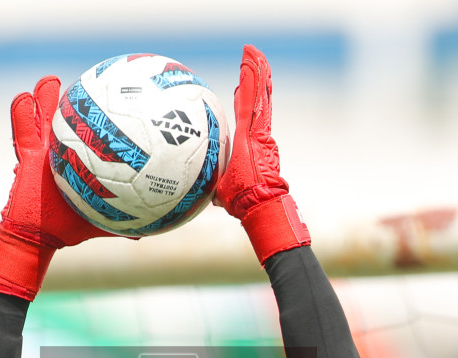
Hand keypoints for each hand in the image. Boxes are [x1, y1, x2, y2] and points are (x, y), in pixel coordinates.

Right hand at [0, 75, 113, 299]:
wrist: (41, 237)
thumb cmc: (71, 227)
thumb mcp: (104, 220)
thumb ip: (128, 219)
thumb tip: (161, 222)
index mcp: (82, 161)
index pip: (96, 135)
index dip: (104, 117)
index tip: (118, 96)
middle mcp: (63, 152)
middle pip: (70, 120)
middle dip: (75, 101)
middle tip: (88, 81)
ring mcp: (42, 152)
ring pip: (43, 118)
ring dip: (44, 98)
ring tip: (50, 82)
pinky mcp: (25, 157)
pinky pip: (22, 133)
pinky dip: (20, 115)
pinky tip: (23, 99)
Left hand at [214, 45, 310, 263]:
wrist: (259, 203)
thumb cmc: (241, 202)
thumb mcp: (220, 190)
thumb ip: (211, 183)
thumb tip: (196, 190)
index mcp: (248, 143)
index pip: (245, 114)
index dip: (244, 97)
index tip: (239, 84)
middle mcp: (257, 133)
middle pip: (256, 98)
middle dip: (254, 77)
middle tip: (251, 57)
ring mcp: (261, 130)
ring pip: (258, 95)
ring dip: (256, 73)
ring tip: (252, 53)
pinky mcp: (260, 130)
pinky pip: (255, 101)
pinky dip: (254, 83)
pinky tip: (252, 67)